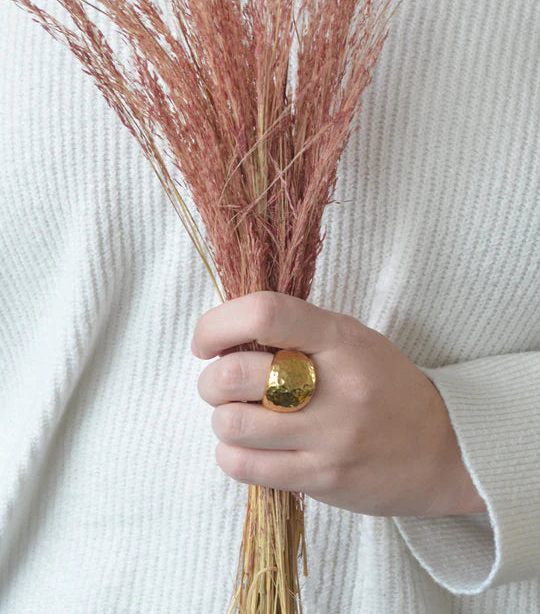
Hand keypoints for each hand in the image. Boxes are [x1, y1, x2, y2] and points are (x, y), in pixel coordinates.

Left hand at [192, 291, 486, 516]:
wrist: (445, 449)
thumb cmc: (387, 384)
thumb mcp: (352, 339)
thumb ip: (295, 331)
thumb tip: (225, 336)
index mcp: (341, 338)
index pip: (265, 313)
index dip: (218, 323)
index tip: (206, 340)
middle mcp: (335, 385)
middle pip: (234, 374)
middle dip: (211, 378)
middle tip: (223, 382)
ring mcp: (328, 437)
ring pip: (231, 424)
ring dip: (221, 418)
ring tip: (240, 415)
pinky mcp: (320, 479)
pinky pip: (244, 467)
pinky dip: (232, 453)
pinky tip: (250, 445)